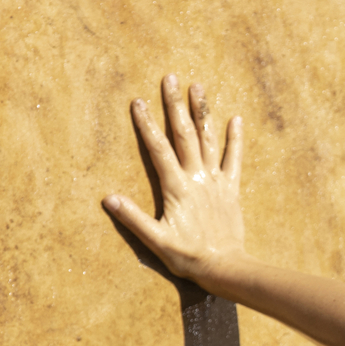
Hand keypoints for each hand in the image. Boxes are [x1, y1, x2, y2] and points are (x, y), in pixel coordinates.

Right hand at [102, 74, 245, 285]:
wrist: (226, 268)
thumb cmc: (189, 257)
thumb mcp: (157, 241)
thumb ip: (134, 219)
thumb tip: (108, 198)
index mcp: (176, 188)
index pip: (157, 149)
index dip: (147, 125)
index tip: (138, 101)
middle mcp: (197, 178)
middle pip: (184, 135)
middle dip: (175, 105)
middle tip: (170, 77)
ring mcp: (216, 182)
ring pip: (208, 140)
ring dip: (202, 113)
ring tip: (198, 86)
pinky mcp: (231, 190)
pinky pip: (234, 160)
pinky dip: (235, 139)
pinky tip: (236, 119)